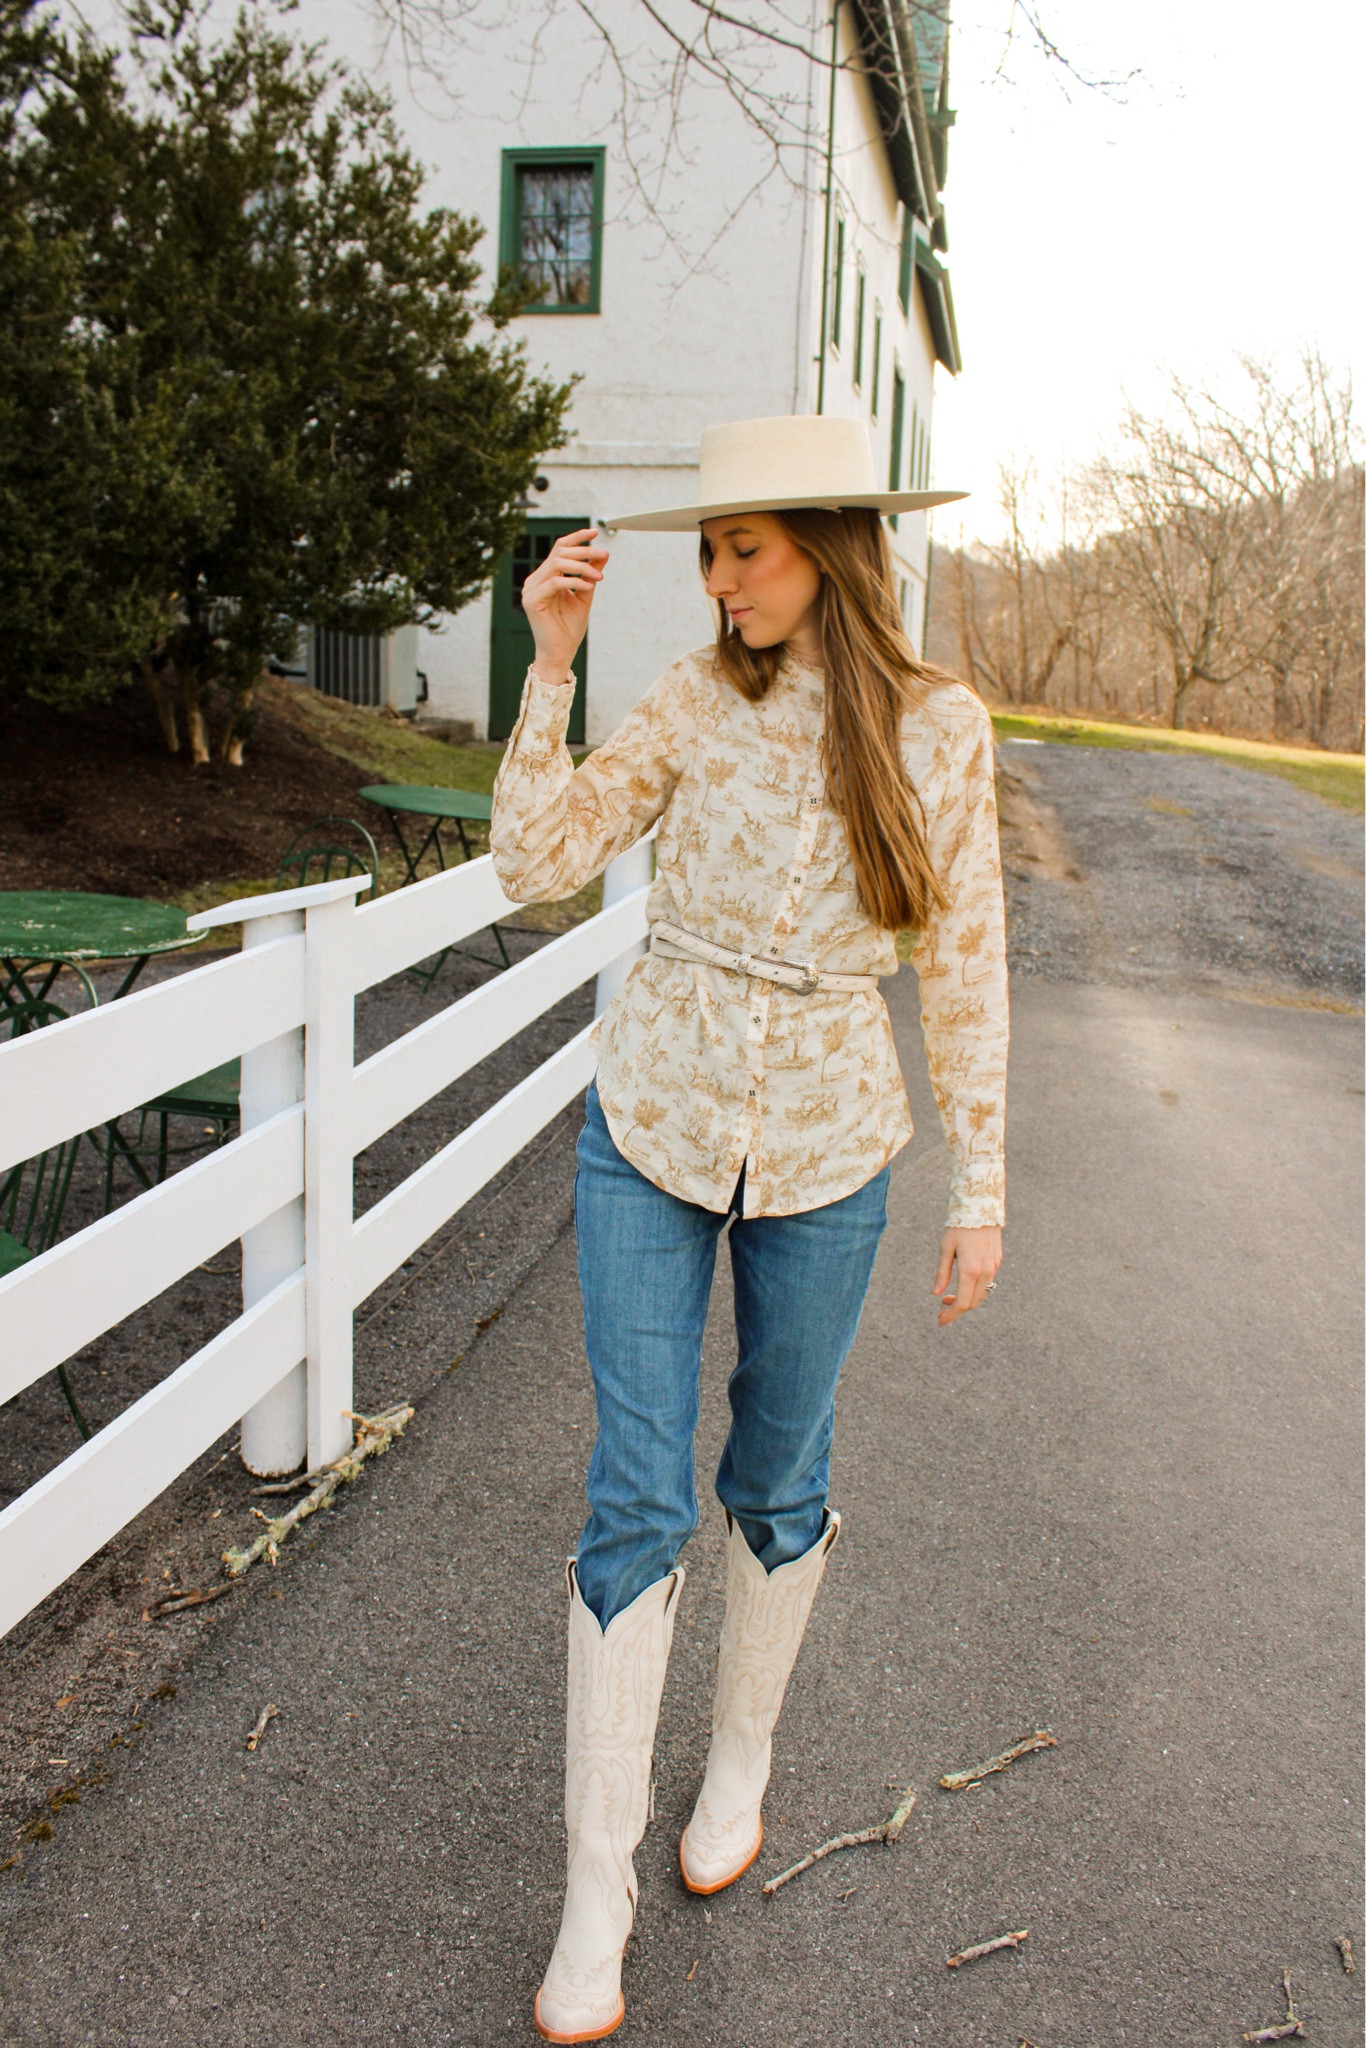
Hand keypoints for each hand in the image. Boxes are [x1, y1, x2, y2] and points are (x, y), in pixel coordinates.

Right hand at [520, 527, 608, 684]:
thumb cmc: (569, 628)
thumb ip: (590, 574)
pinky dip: (574, 582)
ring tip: (599, 576)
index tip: (595, 532)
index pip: (559, 549)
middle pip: (559, 553)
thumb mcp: (585, 595)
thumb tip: (603, 554)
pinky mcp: (532, 600)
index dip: (576, 538)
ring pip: (557, 565)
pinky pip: (555, 583)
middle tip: (604, 555)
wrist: (560, 654)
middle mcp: (535, 580)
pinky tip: (589, 586)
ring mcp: (531, 589)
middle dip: (584, 552)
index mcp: (545, 577)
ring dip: (582, 567)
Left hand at [932, 1226, 1001, 1325]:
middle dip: (957, 1309)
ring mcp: (993, 1267)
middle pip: (973, 1302)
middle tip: (942, 1309)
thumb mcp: (946, 1248)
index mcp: (970, 1270)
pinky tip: (963, 1284)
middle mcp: (985, 1271)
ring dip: (966, 1300)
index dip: (951, 1314)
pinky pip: (987, 1283)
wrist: (982, 1208)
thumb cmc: (959, 1226)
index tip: (940, 1320)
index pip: (962, 1302)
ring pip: (981, 1294)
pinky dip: (974, 1290)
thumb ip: (942, 1272)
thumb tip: (936, 1294)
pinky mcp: (997, 1261)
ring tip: (949, 1297)